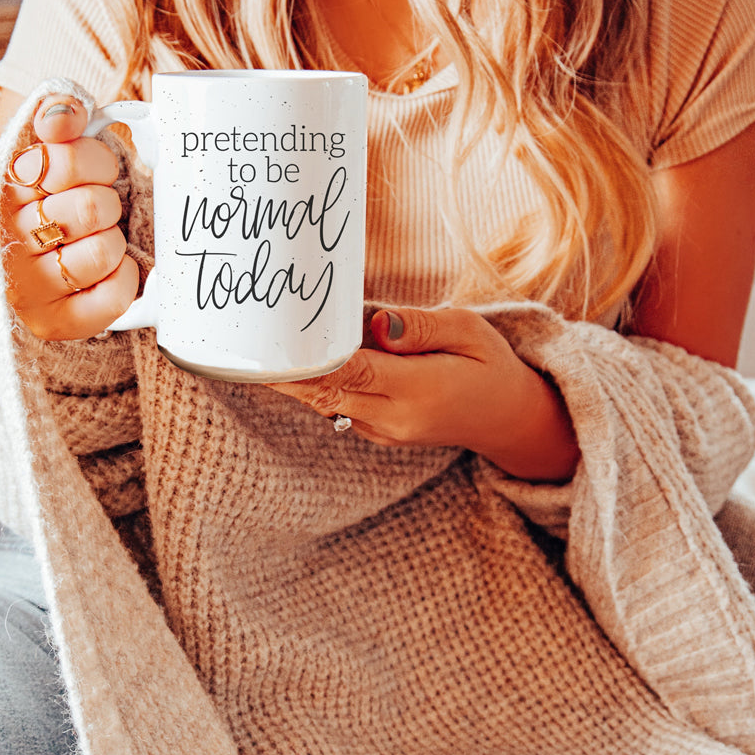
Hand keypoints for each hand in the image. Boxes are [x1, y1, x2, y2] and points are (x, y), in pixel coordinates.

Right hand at [0, 94, 139, 340]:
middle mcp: (5, 238)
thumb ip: (58, 113)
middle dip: (108, 204)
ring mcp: (27, 286)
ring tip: (94, 242)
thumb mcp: (46, 146)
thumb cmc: (49, 198)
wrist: (24, 265)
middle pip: (93, 207)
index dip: (97, 162)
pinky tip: (108, 272)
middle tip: (95, 213)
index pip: (66, 159)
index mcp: (2, 186)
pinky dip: (124, 279)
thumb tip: (64, 114)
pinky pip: (114, 296)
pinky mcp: (53, 321)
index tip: (94, 172)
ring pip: (104, 251)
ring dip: (114, 242)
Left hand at [268, 307, 580, 482]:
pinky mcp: (378, 431)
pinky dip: (315, 387)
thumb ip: (420, 326)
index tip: (275, 347)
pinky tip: (292, 363)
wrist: (508, 418)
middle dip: (287, 372)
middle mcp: (395, 418)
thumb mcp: (468, 331)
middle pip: (326, 392)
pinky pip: (338, 408)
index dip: (310, 362)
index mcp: (420, 391)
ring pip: (326, 403)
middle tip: (246, 346)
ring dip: (294, 380)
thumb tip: (375, 322)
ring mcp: (385, 430)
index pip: (352, 373)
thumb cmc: (490, 364)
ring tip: (257, 351)